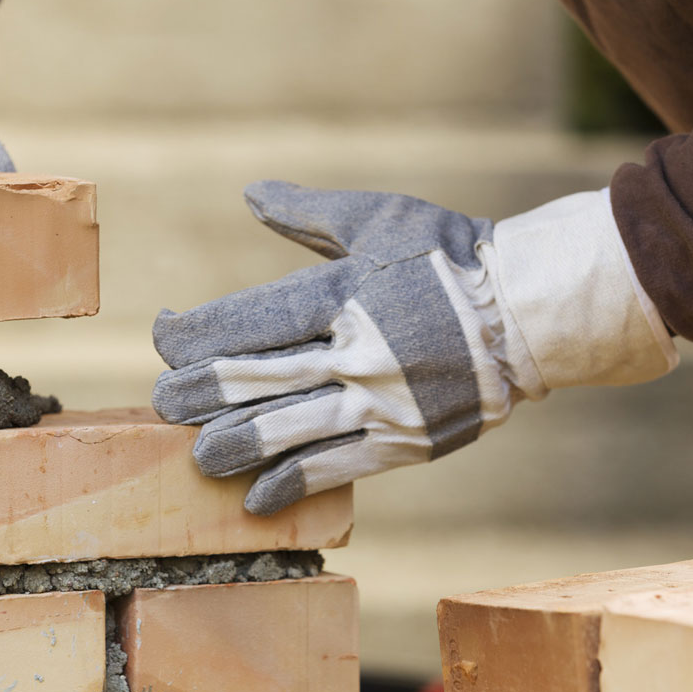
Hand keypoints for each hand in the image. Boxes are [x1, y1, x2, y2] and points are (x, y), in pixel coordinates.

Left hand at [152, 181, 677, 514]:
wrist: (530, 316)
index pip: (242, 321)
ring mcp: (378, 402)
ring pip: (283, 432)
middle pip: (249, 380)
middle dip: (193, 394)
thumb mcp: (380, 218)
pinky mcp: (402, 443)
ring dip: (229, 447)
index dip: (187, 333)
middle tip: (162, 403)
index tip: (164, 333)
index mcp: (343, 291)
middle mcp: (354, 350)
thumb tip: (249, 193)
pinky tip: (257, 498)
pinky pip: (333, 470)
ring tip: (199, 457)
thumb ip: (309, 212)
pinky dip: (289, 486)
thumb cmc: (449, 257)